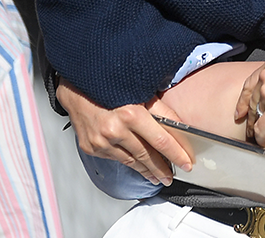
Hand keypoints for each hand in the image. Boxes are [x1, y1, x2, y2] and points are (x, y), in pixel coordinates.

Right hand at [55, 78, 192, 185]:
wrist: (78, 89)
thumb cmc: (112, 87)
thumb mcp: (143, 93)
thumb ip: (161, 111)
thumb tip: (181, 128)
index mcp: (131, 114)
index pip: (161, 140)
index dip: (176, 154)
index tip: (187, 164)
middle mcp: (115, 130)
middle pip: (146, 155)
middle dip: (161, 169)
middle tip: (171, 177)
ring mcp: (101, 141)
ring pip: (131, 161)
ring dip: (146, 170)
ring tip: (157, 177)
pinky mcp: (91, 147)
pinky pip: (116, 158)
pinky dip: (128, 162)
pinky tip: (137, 165)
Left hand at [234, 51, 264, 146]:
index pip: (251, 82)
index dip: (245, 97)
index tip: (242, 107)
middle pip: (252, 99)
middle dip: (249, 113)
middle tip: (248, 123)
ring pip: (255, 115)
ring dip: (255, 127)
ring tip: (258, 135)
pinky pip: (261, 129)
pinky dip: (261, 138)